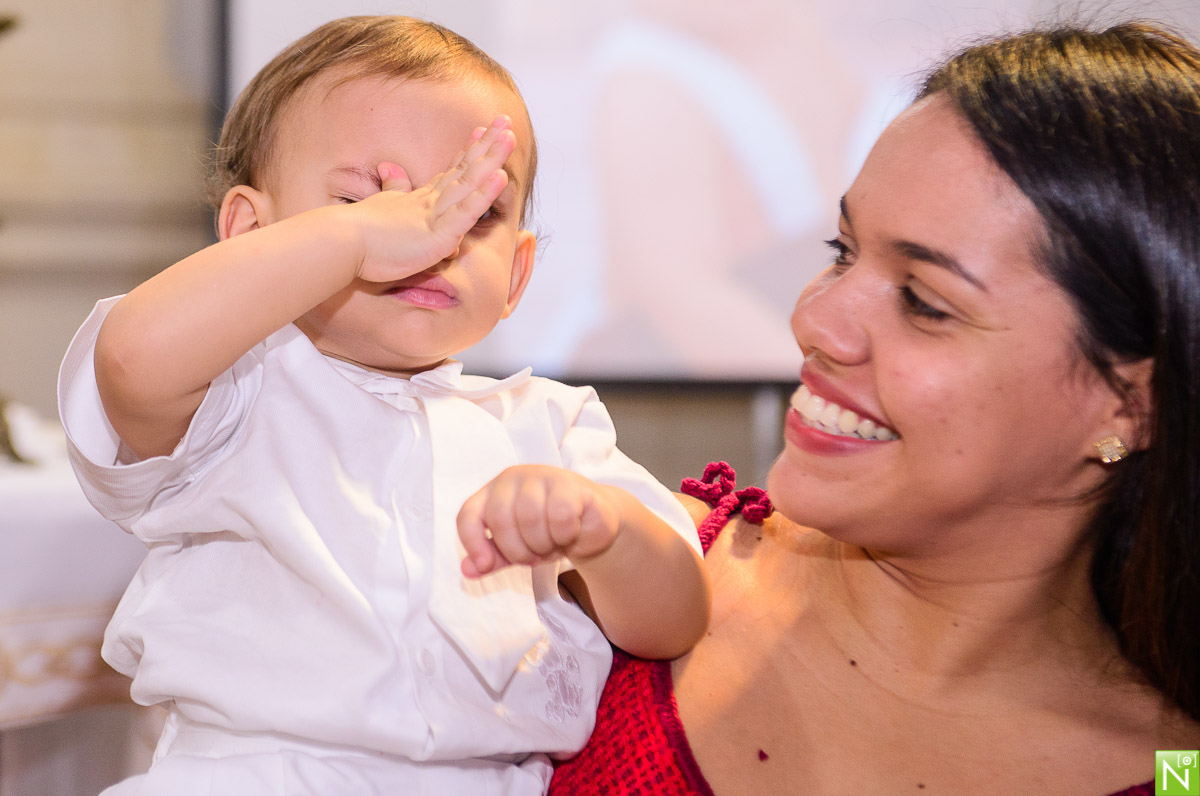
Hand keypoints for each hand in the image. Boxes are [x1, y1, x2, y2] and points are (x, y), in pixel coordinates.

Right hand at [352, 115, 515, 282]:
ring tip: (509, 137)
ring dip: (491, 160)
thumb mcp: (381, 207)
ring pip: (469, 184)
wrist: (339, 245)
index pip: (451, 172)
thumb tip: (391, 168)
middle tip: (505, 121)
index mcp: (420, 200)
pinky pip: (465, 213)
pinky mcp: (437, 235)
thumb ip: (392, 189)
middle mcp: (430, 202)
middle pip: (465, 170)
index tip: (484, 130)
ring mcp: (435, 216)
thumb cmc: (359, 234)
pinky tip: (500, 177)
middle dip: (487, 146)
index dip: (469, 152)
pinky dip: (483, 195)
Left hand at [457, 466, 621, 577]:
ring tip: (553, 545)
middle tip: (535, 557)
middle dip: (517, 550)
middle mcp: (513, 478)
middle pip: (500, 520)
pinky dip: (565, 535)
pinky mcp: (570, 483)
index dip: (473, 544)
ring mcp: (542, 476)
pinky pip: (560, 515)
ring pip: (530, 518)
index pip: (469, 516)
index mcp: (493, 492)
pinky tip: (571, 534)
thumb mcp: (516, 549)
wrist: (591, 523)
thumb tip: (466, 570)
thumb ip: (492, 558)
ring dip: (543, 545)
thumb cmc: (548, 531)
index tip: (486, 565)